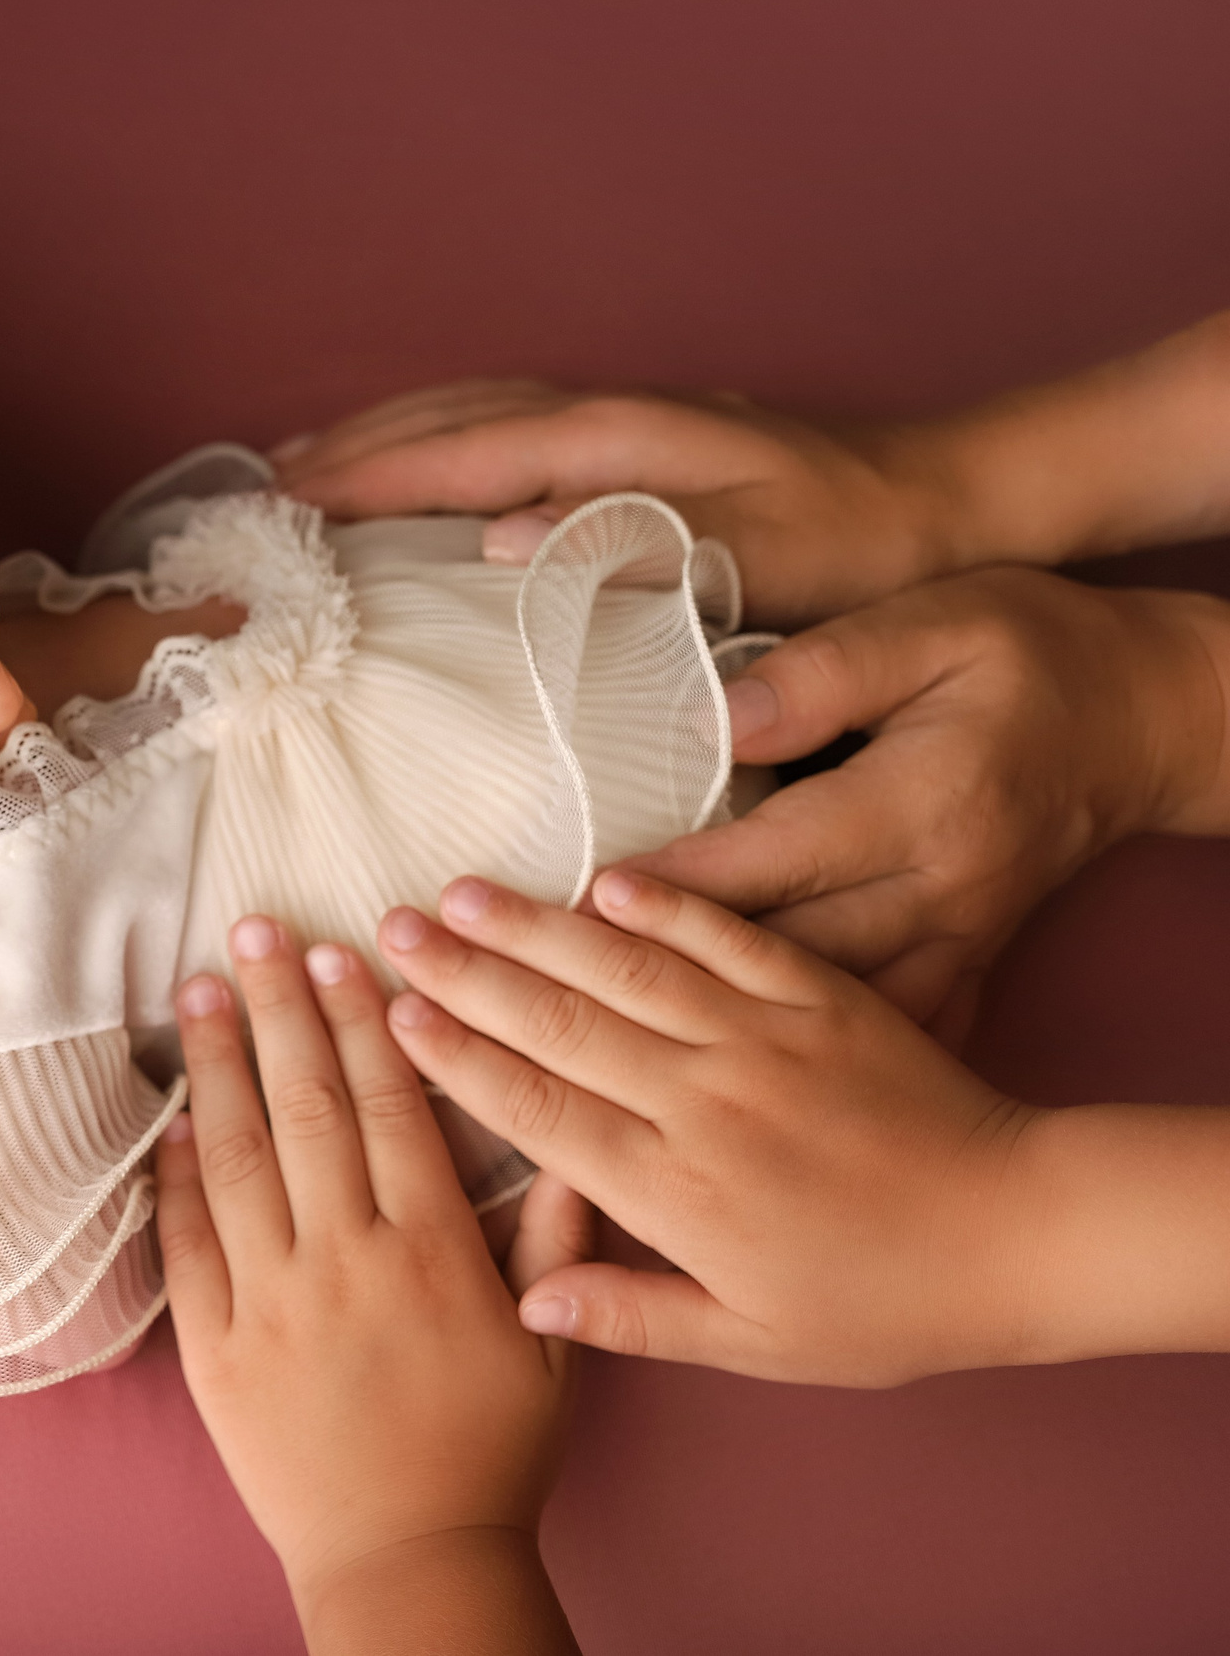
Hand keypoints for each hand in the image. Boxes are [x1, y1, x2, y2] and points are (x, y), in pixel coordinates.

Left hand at [159, 917, 582, 1652]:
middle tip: (255, 930)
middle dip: (282, 1010)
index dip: (363, 1022)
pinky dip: (177, 1174)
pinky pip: (189, 1242)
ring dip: (220, 1066)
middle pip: (310, 1108)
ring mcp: (272, 1302)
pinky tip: (173, 1114)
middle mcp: (348, 1262)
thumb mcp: (554, 1348)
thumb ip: (561, 1240)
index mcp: (434, 1253)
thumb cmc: (489, 1453)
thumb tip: (572, 1142)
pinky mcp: (214, 1347)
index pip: (394, 1107)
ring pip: (240, 1157)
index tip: (340, 952)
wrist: (407, 1558)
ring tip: (202, 989)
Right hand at [271, 380, 965, 627]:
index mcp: (615, 441)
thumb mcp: (761, 558)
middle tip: (260, 491)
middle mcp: (604, 417)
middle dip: (349, 448)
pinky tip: (429, 474)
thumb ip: (635, 551)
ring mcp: (620, 424)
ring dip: (386, 436)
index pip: (457, 453)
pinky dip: (441, 442)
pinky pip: (504, 430)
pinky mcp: (638, 444)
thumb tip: (500, 546)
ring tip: (311, 470)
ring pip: (470, 414)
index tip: (280, 504)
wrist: (950, 497)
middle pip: (445, 418)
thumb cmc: (858, 541)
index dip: (362, 478)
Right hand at [377, 872, 1047, 1386]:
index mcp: (677, 1191)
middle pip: (559, 1023)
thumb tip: (524, 1298)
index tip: (392, 1016)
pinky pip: (727, 938)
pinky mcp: (820, 997)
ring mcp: (762, 1040)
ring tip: (463, 890)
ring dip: (535, 926)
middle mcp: (704, 1103)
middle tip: (391, 928)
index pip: (538, 1111)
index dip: (457, 1059)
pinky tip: (603, 875)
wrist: (1021, 1232)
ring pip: (625, 968)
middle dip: (466, 973)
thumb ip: (633, 1315)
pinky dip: (666, 902)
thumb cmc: (885, 1303)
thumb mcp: (754, 1343)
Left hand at [623, 568, 1229, 1037]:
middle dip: (662, 974)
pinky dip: (790, 1058)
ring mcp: (956, 944)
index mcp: (926, 806)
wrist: (1145, 720)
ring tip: (616, 1042)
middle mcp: (942, 893)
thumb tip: (720, 717)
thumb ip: (823, 671)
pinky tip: (719, 1077)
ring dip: (717, 1032)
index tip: (573, 906)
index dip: (668, 887)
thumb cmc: (1030, 654)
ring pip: (817, 1013)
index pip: (770, 860)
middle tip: (555, 985)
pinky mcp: (962, 969)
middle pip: (779, 955)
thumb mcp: (934, 623)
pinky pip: (866, 1029)